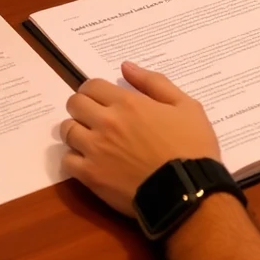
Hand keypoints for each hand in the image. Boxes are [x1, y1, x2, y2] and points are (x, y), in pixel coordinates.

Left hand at [60, 61, 220, 215]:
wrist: (189, 192)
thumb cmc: (192, 147)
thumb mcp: (185, 106)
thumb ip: (153, 82)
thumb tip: (125, 66)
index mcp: (127, 103)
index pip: (91, 85)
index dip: (95, 90)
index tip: (102, 100)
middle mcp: (106, 122)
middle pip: (74, 104)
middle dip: (82, 106)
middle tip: (94, 117)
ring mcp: (95, 150)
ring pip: (67, 130)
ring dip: (76, 130)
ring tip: (90, 139)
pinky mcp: (91, 176)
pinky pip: (67, 161)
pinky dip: (74, 158)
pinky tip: (89, 161)